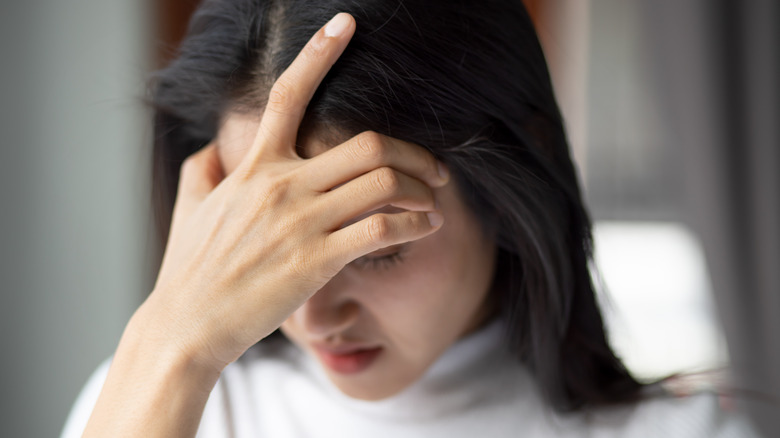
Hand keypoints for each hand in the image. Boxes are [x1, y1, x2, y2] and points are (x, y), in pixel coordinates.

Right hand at [137, 13, 448, 370]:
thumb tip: (212, 148)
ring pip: (382, 182)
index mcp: (253, 166)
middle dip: (413, 152)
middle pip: (366, 143)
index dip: (320, 53)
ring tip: (433, 201)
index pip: (287, 94)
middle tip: (434, 169)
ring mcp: (299, 222)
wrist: (186, 326)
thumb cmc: (189, 270)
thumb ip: (203, 169)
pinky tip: (426, 228)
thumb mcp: (189, 207)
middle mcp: (280, 185)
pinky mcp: (316, 261)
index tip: (347, 24)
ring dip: (421, 188)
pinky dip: (415, 224)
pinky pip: (381, 229)